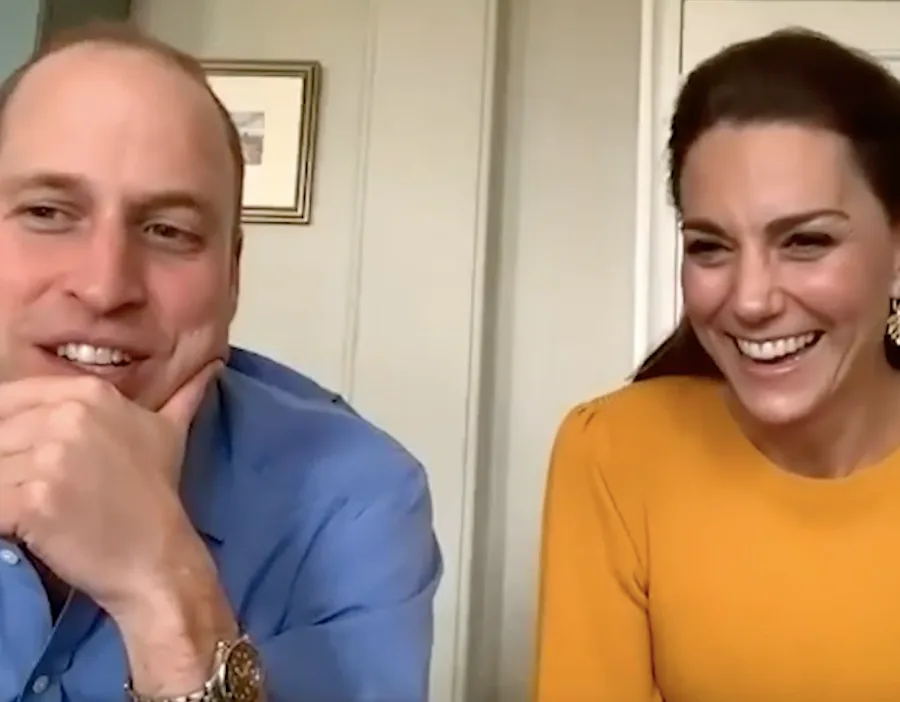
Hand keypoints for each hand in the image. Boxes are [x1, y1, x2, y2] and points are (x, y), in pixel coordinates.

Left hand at [0, 361, 219, 614]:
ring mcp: (51, 457)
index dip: (7, 433)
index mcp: (89, 393)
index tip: (21, 462)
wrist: (158, 558)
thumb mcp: (169, 433)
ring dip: (1, 491)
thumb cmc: (155, 497)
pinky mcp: (34, 500)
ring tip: (24, 508)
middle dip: (4, 465)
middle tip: (24, 488)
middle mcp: (68, 416)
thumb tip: (211, 367)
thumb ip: (182, 395)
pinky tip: (17, 527)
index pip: (8, 399)